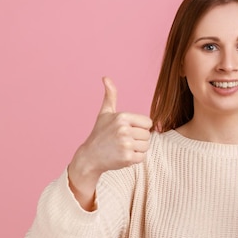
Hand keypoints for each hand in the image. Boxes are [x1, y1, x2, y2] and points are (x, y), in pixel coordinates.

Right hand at [68, 77, 152, 208]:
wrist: (90, 157)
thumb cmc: (99, 134)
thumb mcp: (105, 113)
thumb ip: (110, 96)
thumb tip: (105, 77)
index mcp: (122, 117)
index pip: (148, 122)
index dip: (140, 127)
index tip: (128, 131)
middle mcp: (124, 129)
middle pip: (148, 135)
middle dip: (138, 139)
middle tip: (124, 142)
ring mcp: (126, 144)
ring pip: (146, 146)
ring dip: (137, 149)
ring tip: (123, 148)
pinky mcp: (127, 158)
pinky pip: (142, 157)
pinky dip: (134, 159)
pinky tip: (123, 156)